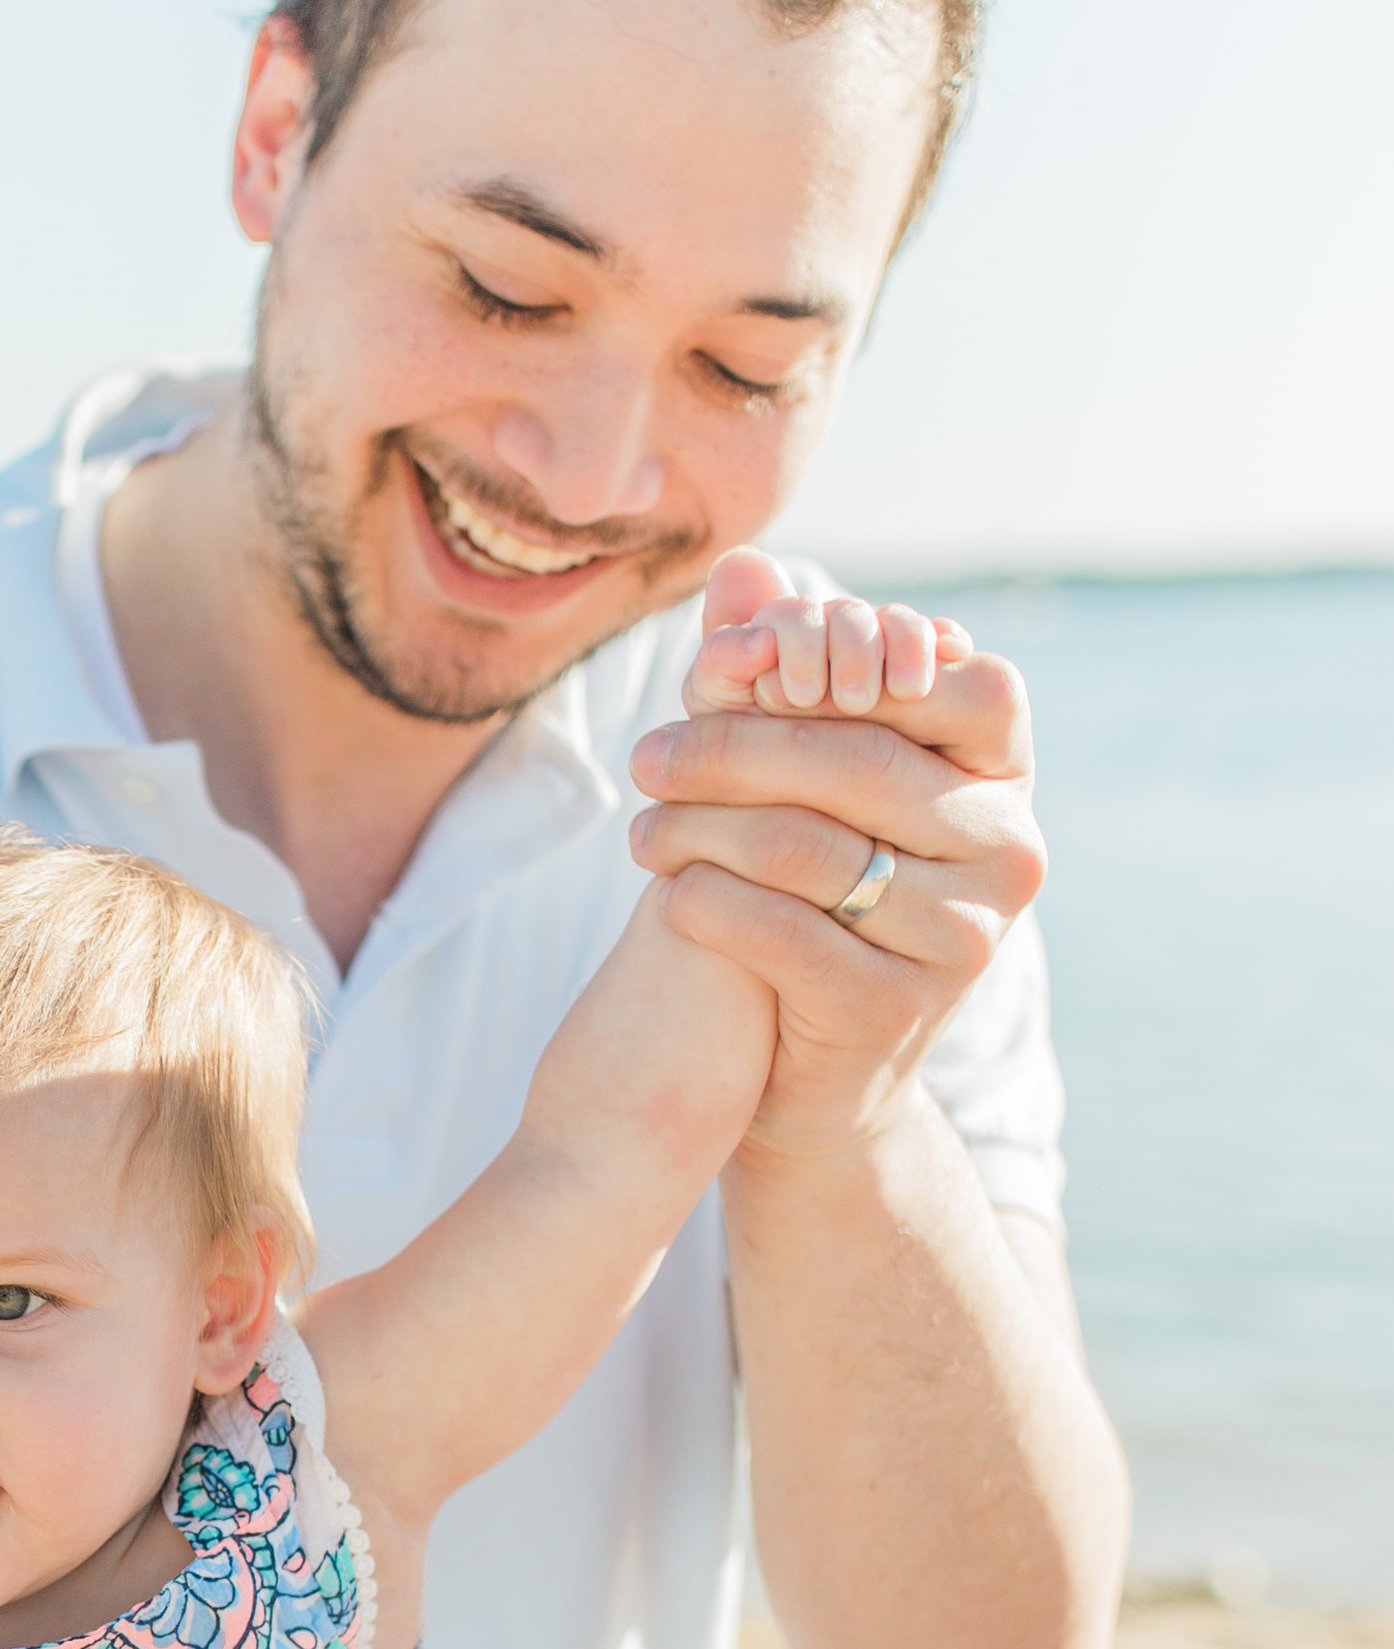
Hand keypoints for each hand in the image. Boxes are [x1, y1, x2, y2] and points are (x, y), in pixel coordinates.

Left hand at [628, 547, 1046, 1162]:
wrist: (818, 1081)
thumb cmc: (817, 902)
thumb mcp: (810, 787)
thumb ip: (782, 674)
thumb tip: (737, 567)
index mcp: (1005, 780)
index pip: (963, 682)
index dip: (854, 661)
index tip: (739, 673)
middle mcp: (1009, 854)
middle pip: (860, 763)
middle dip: (736, 748)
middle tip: (646, 754)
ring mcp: (963, 940)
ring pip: (813, 848)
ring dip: (703, 828)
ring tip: (640, 827)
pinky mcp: (896, 1012)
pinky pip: (783, 934)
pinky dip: (708, 904)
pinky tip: (664, 893)